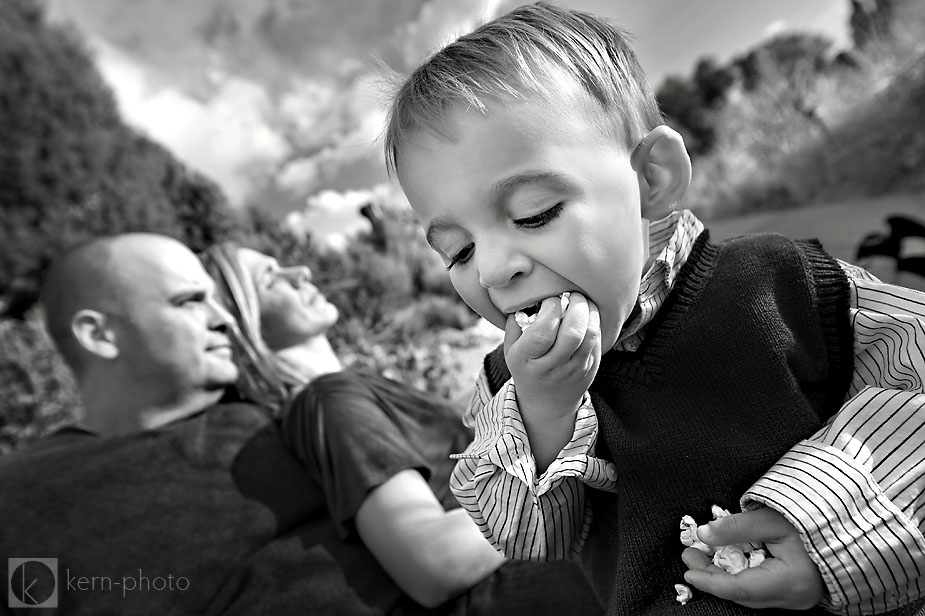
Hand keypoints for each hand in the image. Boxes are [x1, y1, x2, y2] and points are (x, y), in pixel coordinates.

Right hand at [504, 292, 600, 422]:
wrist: (547, 402)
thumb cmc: (527, 366)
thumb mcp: (511, 349)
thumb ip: (516, 322)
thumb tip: (531, 296)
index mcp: (526, 360)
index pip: (543, 332)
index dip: (550, 309)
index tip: (550, 300)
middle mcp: (552, 368)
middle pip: (572, 333)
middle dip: (575, 306)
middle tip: (571, 294)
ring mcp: (574, 370)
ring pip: (590, 335)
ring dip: (589, 311)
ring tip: (582, 301)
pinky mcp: (591, 368)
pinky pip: (598, 340)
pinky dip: (595, 322)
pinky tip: (587, 315)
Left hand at [681, 507, 824, 609]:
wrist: (848, 529)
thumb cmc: (815, 522)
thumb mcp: (772, 519)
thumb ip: (736, 527)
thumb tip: (704, 534)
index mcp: (790, 582)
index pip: (740, 588)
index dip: (711, 580)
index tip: (689, 569)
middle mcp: (793, 598)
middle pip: (743, 593)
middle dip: (712, 576)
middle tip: (691, 554)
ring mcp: (796, 599)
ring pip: (751, 594)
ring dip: (725, 577)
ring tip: (704, 555)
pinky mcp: (796, 593)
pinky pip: (761, 590)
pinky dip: (742, 577)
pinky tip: (728, 562)